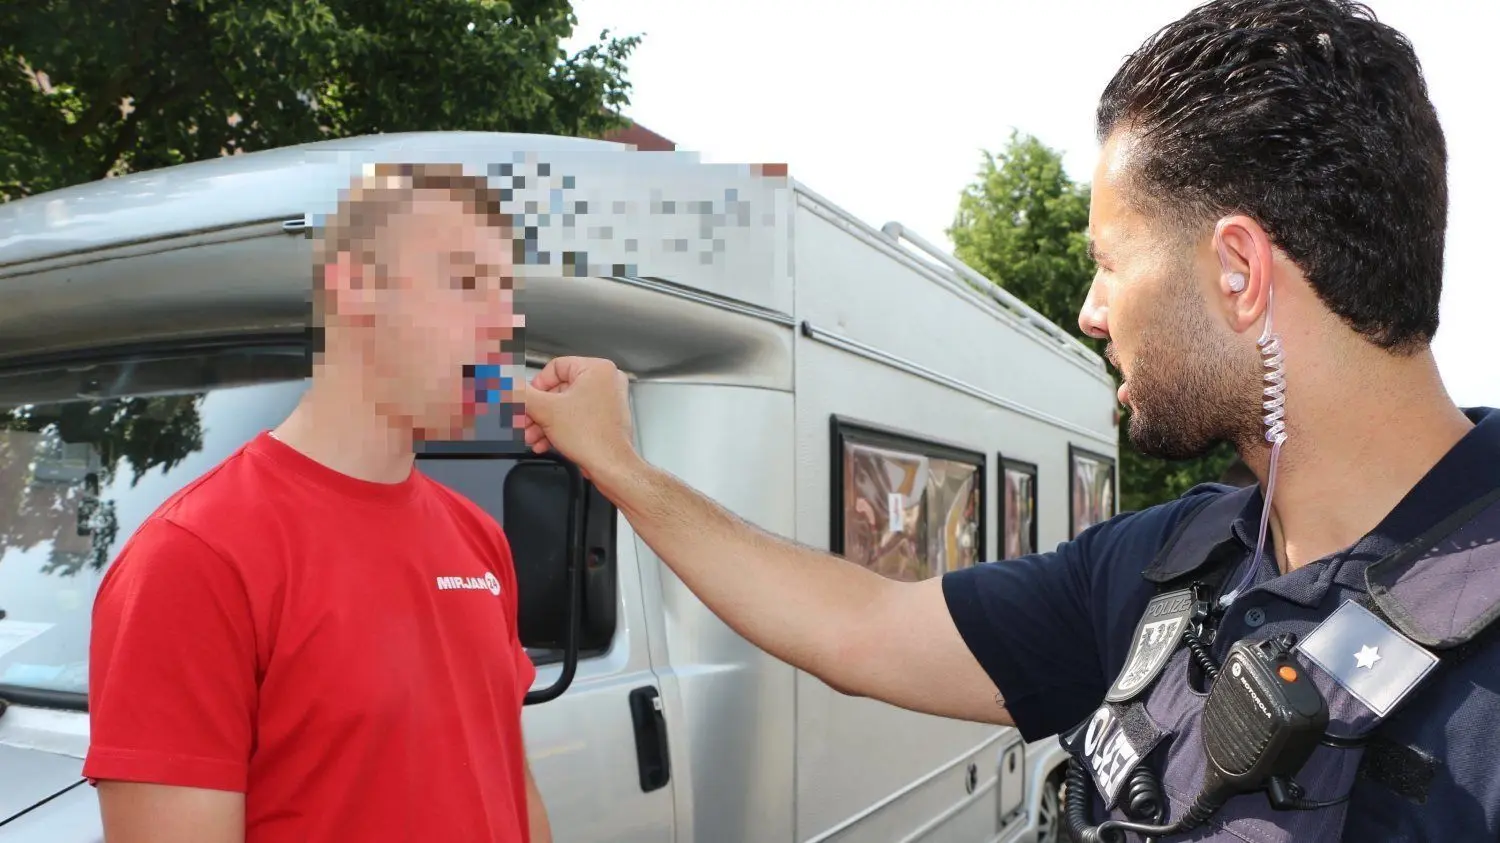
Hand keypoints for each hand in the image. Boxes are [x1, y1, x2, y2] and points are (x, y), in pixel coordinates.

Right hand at [515, 357, 636, 478]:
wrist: (611, 467)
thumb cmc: (593, 438)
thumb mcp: (546, 411)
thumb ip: (523, 395)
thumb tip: (507, 384)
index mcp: (596, 369)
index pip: (555, 367)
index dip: (536, 385)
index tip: (526, 398)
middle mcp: (605, 382)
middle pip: (558, 390)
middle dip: (537, 411)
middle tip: (523, 420)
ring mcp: (606, 402)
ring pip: (565, 407)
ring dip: (543, 423)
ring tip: (530, 436)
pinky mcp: (604, 420)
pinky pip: (575, 418)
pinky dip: (558, 429)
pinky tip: (543, 442)